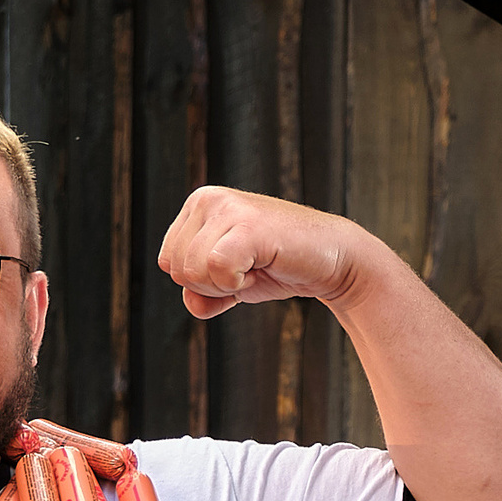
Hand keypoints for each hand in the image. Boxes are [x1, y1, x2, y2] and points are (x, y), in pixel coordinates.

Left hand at [156, 186, 384, 319]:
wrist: (333, 260)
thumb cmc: (279, 266)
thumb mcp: (229, 283)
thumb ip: (201, 295)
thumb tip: (191, 302)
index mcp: (198, 204)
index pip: (168, 262)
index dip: (201, 281)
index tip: (236, 267)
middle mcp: (208, 198)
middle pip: (177, 269)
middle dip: (212, 285)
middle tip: (250, 269)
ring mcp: (228, 208)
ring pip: (192, 271)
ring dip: (227, 285)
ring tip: (257, 266)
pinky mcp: (248, 225)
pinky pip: (216, 269)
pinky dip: (236, 284)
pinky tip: (261, 268)